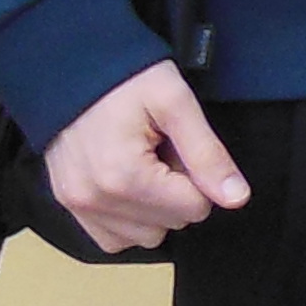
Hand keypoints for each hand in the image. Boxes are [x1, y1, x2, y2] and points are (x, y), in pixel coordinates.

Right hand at [45, 60, 248, 253]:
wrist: (72, 66)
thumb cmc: (124, 79)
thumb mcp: (175, 102)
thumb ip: (207, 153)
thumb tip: (236, 198)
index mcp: (125, 176)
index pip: (195, 208)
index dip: (196, 176)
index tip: (175, 146)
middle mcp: (96, 200)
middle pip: (171, 223)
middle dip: (174, 189)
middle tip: (157, 149)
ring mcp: (78, 207)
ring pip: (146, 236)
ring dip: (152, 206)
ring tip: (140, 161)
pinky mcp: (69, 207)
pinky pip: (114, 239)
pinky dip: (128, 219)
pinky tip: (125, 182)